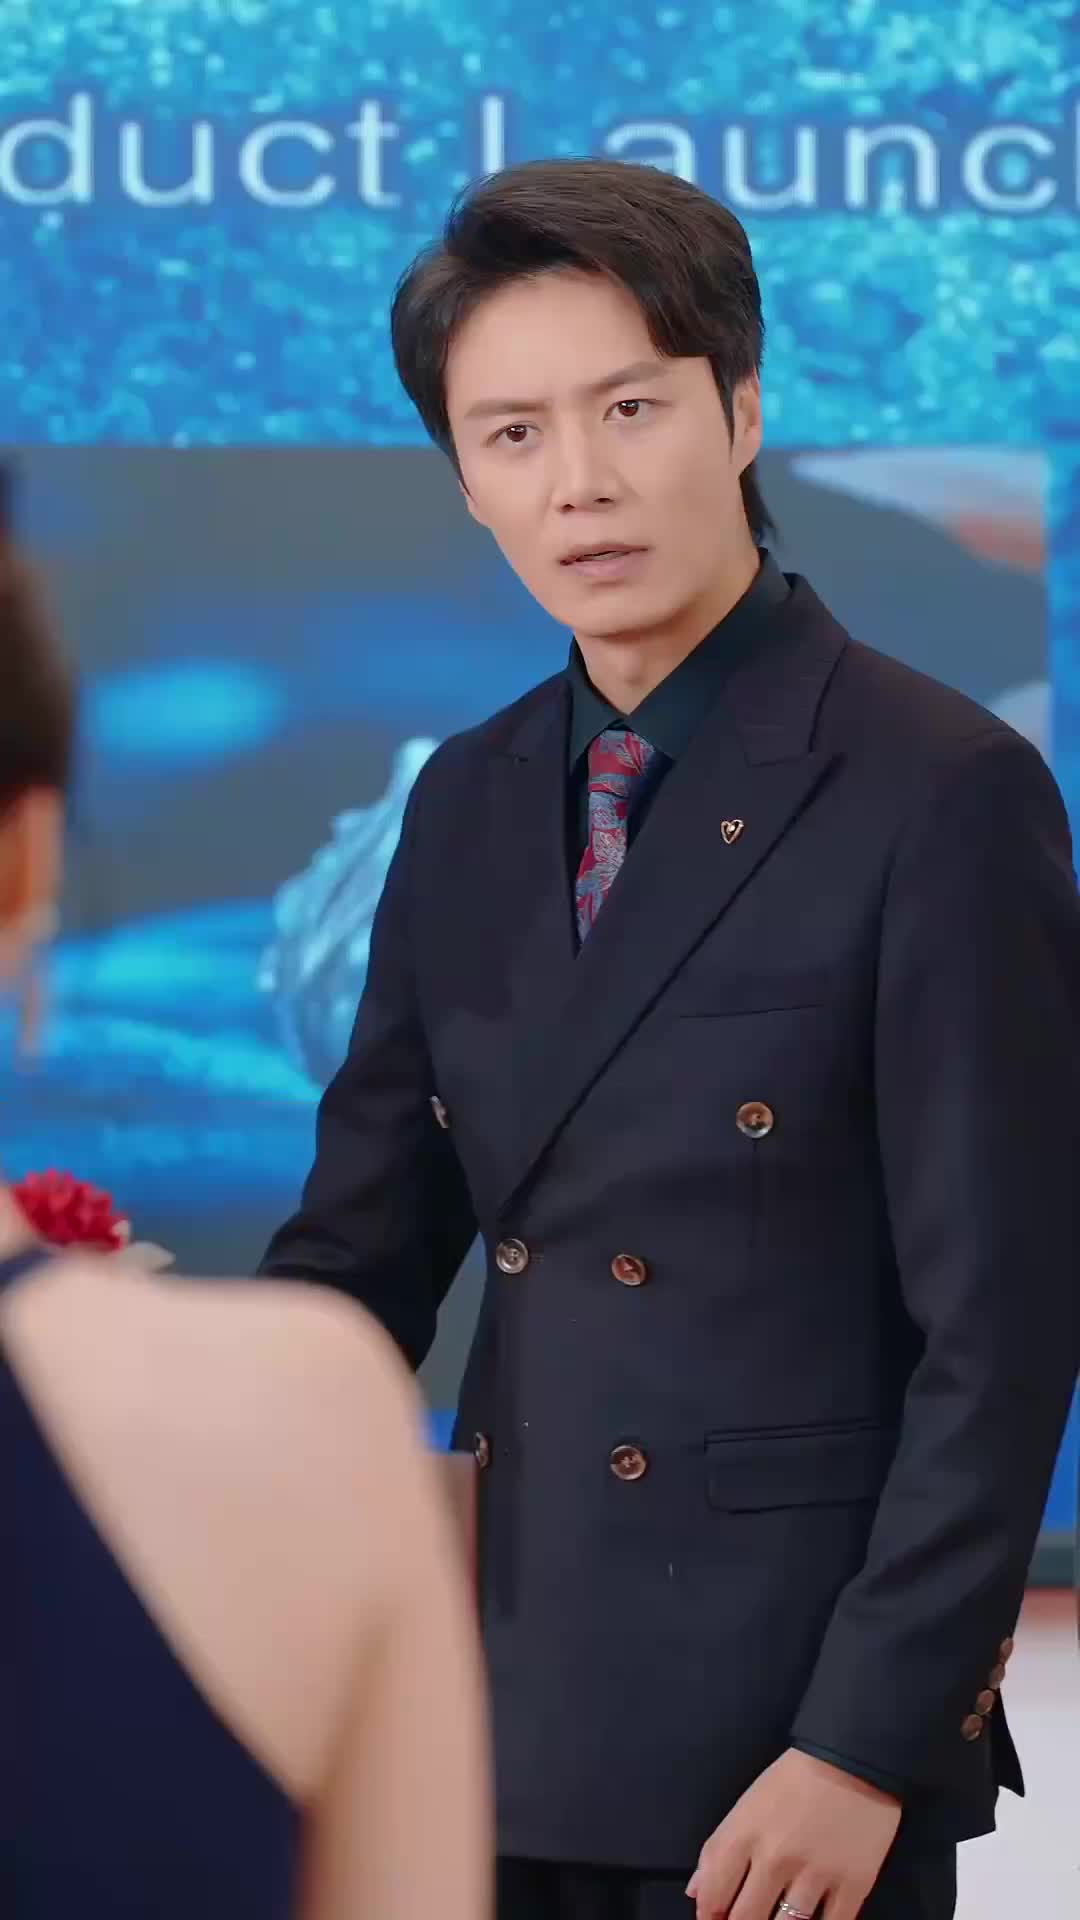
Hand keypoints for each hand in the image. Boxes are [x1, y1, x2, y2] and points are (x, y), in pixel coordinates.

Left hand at [685, 1750, 900, 1919]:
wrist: (853, 1759)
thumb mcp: (748, 1804)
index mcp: (744, 1835)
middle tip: (748, 1918)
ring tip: (777, 1918)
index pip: (713, 1896)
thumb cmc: (794, 1781)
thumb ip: (719, 1849)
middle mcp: (775, 1859)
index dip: (710, 1918)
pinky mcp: (853, 1887)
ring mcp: (815, 1876)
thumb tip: (696, 1893)